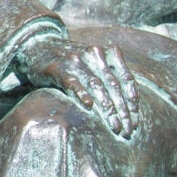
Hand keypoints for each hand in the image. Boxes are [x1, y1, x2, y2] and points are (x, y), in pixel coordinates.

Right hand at [18, 31, 144, 140]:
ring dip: (108, 109)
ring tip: (114, 126)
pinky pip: (73, 82)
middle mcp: (94, 55)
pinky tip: (89, 106)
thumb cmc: (73, 61)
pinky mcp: (58, 68)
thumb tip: (130, 106)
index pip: (126, 80)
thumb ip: (112, 76)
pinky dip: (82, 93)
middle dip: (123, 111)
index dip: (133, 103)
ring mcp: (76, 61)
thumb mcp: (95, 62)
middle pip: (114, 86)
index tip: (136, 122)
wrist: (40, 46)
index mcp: (107, 54)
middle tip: (127, 131)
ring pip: (97, 86)